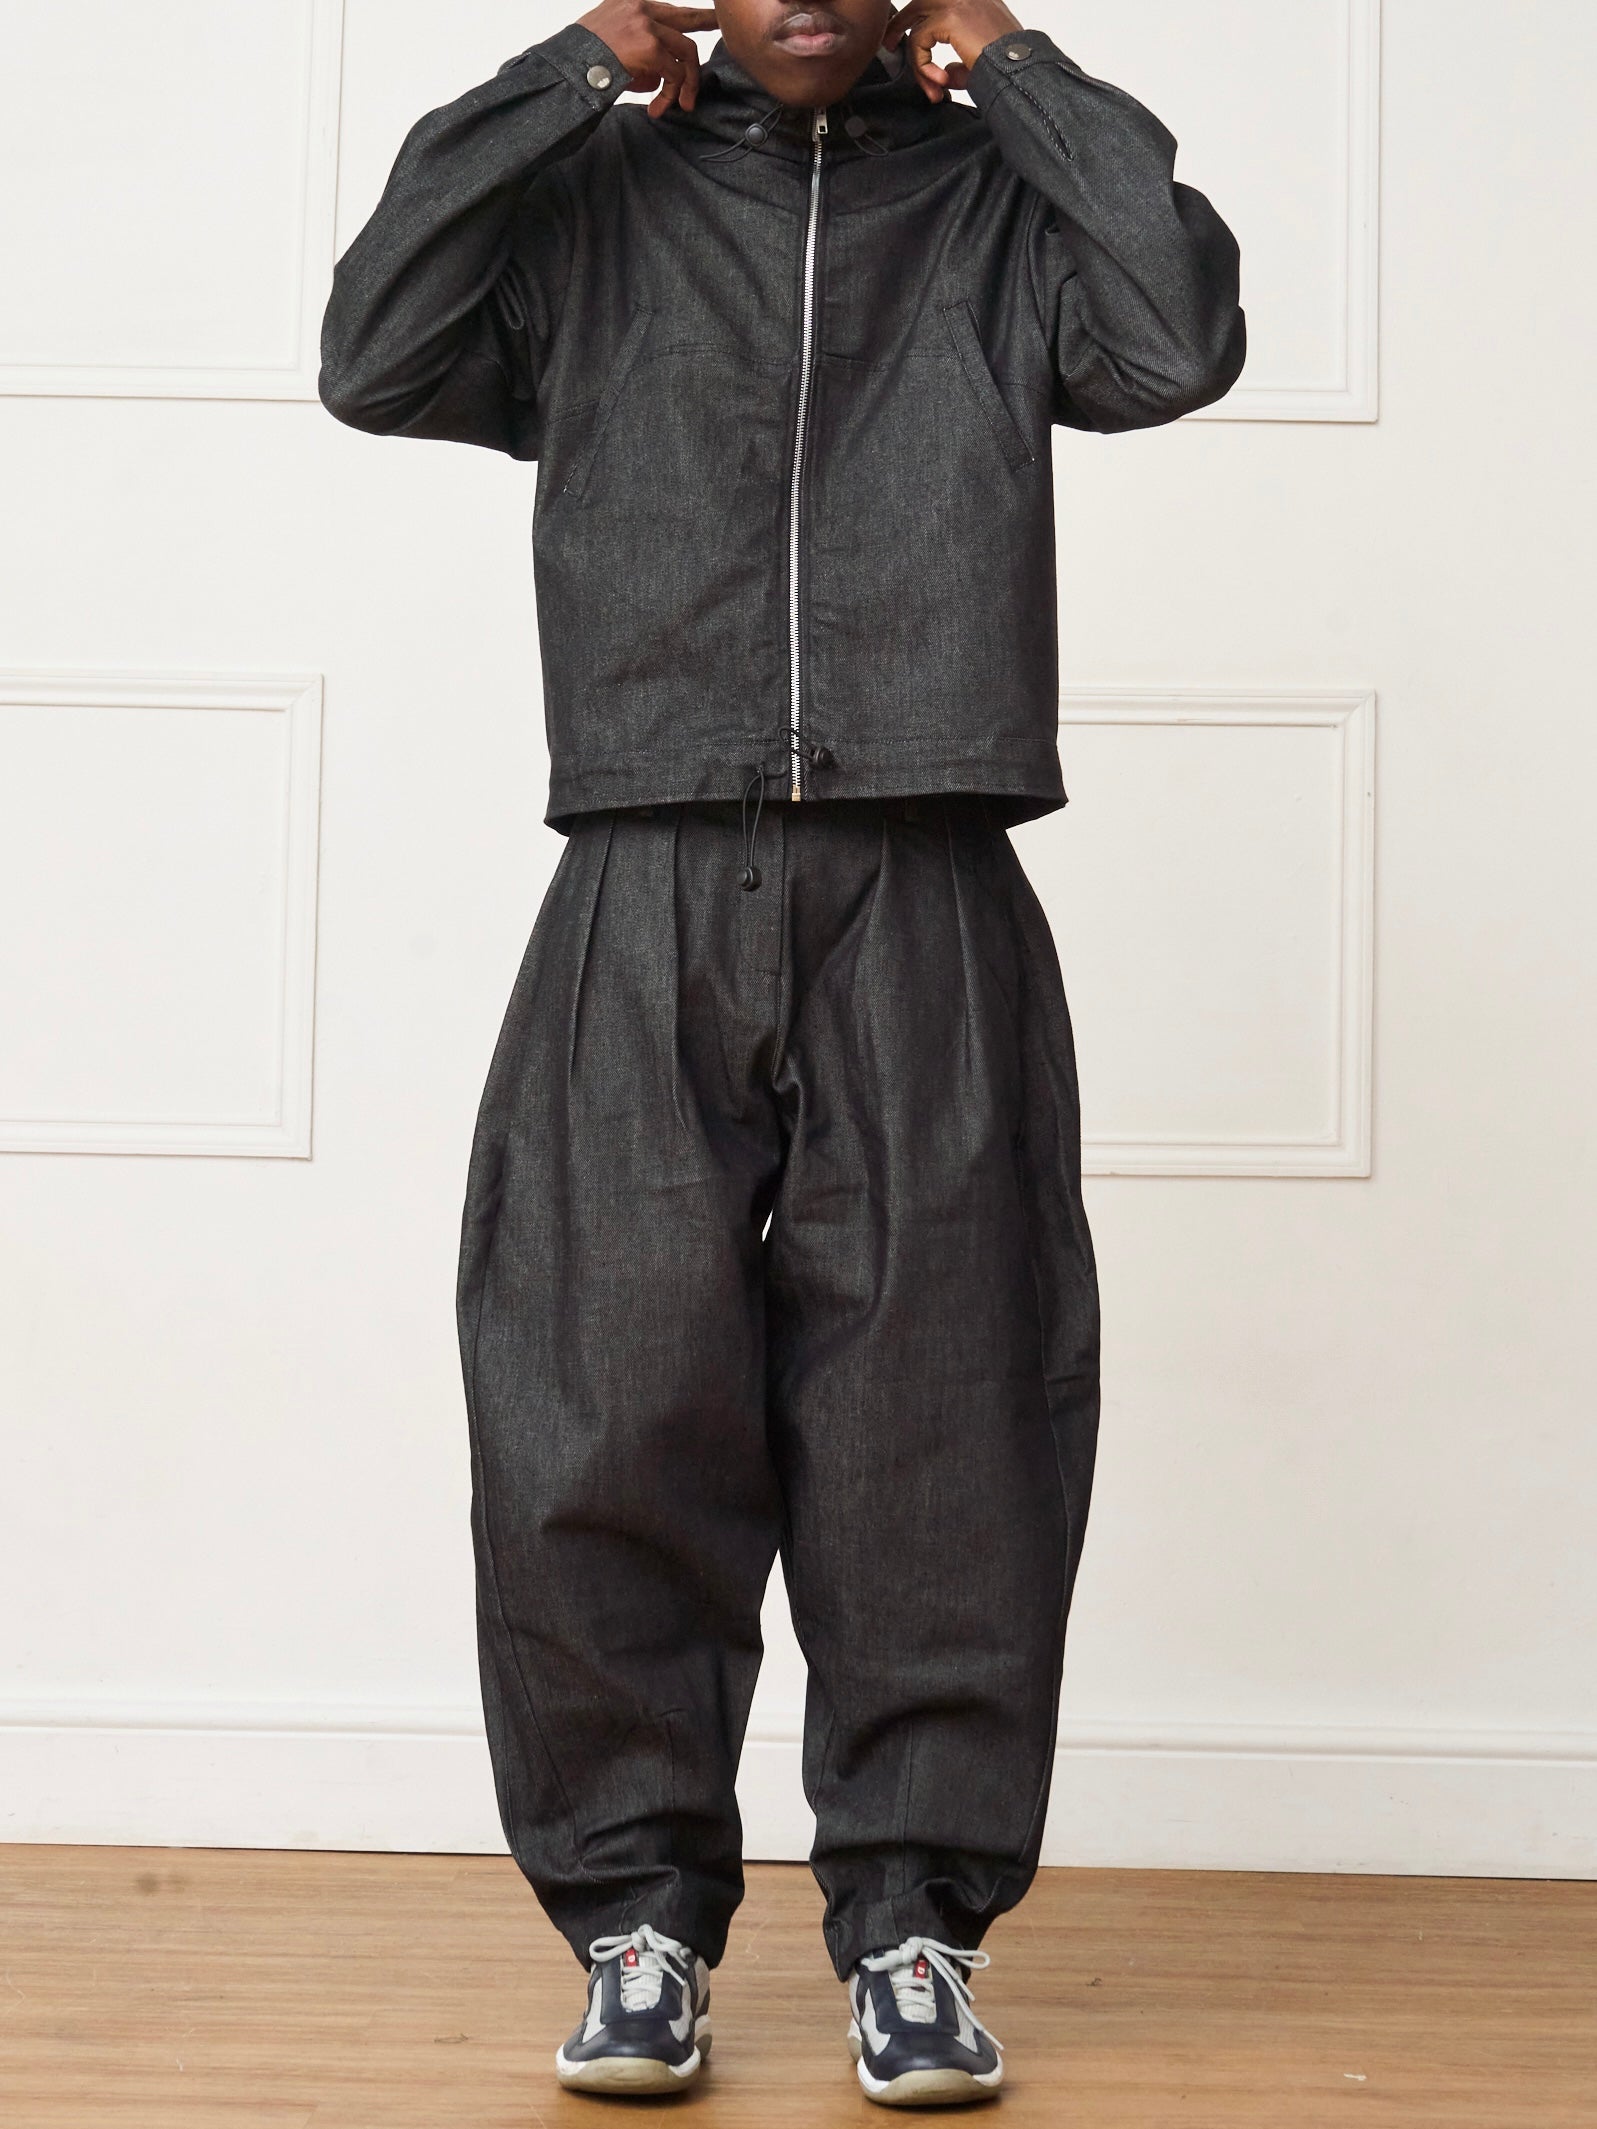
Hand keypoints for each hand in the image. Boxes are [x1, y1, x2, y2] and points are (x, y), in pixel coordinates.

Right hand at [577, 0, 717, 115]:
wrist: (566, 65)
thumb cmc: (582, 60)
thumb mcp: (609, 41)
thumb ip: (638, 49)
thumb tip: (658, 76)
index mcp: (631, 3)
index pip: (668, 9)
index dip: (691, 16)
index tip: (708, 16)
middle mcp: (641, 7)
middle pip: (686, 18)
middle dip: (708, 22)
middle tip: (721, 28)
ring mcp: (647, 25)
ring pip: (686, 52)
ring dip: (687, 82)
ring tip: (682, 105)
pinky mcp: (649, 47)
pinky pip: (674, 74)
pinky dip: (670, 95)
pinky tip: (657, 108)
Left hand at [882, 0, 1022, 100]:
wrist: (1020, 66)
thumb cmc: (1008, 65)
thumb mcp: (979, 60)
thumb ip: (958, 63)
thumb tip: (943, 71)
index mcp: (974, 1)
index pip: (936, 3)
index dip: (916, 17)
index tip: (901, 36)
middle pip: (919, 4)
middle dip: (899, 23)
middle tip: (888, 44)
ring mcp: (955, 1)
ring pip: (917, 28)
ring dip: (918, 61)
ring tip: (932, 87)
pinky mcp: (948, 16)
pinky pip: (919, 42)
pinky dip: (923, 67)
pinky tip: (941, 82)